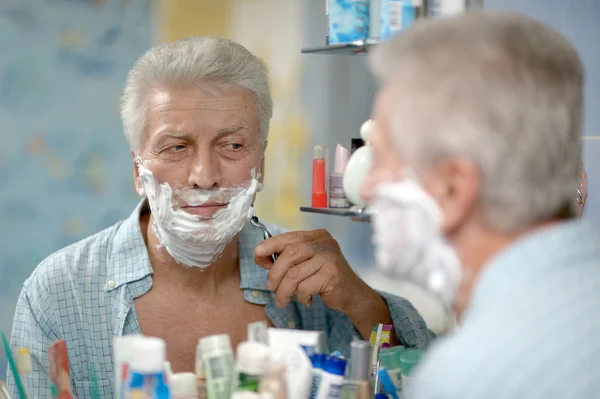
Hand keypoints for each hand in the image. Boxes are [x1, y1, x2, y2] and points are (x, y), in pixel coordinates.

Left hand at [254, 229, 368, 311]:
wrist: (352, 295)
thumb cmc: (325, 278)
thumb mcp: (305, 264)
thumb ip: (285, 259)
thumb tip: (260, 256)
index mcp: (317, 236)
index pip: (290, 237)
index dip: (271, 244)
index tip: (257, 253)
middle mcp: (324, 243)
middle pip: (289, 254)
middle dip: (275, 273)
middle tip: (271, 287)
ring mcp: (330, 258)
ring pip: (294, 273)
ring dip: (284, 290)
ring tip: (283, 299)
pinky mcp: (332, 274)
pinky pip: (304, 287)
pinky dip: (300, 297)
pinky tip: (306, 299)